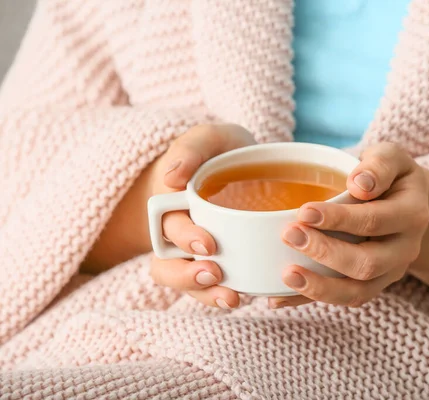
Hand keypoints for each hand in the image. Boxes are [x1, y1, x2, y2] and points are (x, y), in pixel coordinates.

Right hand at [149, 124, 255, 308]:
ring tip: (232, 298)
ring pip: (184, 283)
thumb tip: (172, 177)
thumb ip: (192, 149)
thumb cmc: (218, 151)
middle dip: (188, 276)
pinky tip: (245, 297)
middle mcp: (174, 233)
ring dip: (203, 294)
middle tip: (215, 273)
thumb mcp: (208, 139)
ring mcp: (192, 253)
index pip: (167, 225)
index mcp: (168, 203)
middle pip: (167, 264)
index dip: (185, 238)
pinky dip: (222, 295)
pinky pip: (210, 287)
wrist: (232, 164)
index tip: (208, 244)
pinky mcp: (214, 264)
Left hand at [269, 142, 428, 308]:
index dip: (340, 219)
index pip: (375, 220)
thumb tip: (359, 184)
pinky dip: (309, 300)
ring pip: (358, 292)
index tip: (304, 211)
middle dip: (326, 253)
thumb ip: (379, 165)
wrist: (405, 203)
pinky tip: (278, 297)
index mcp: (412, 214)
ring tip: (286, 275)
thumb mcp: (391, 157)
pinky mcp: (371, 286)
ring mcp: (389, 273)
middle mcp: (406, 249)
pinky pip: (342, 300)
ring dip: (320, 287)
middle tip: (289, 235)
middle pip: (367, 263)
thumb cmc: (388, 175)